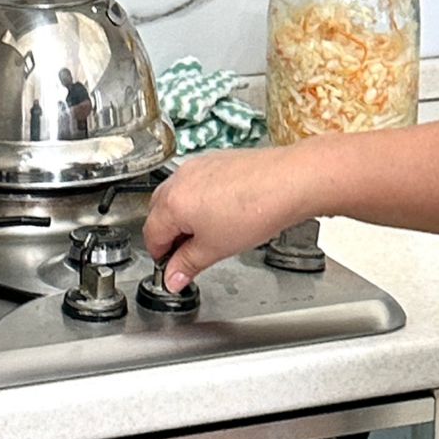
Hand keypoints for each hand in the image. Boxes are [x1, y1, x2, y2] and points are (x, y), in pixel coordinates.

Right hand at [143, 146, 311, 292]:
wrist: (287, 182)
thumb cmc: (253, 212)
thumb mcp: (214, 249)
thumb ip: (187, 265)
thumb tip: (172, 278)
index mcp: (171, 203)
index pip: (151, 236)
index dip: (161, 257)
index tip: (172, 270)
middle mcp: (179, 179)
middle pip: (159, 213)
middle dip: (170, 235)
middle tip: (189, 255)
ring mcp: (197, 166)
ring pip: (178, 196)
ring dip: (185, 217)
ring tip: (210, 234)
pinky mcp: (215, 160)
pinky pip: (197, 183)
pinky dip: (201, 200)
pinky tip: (223, 213)